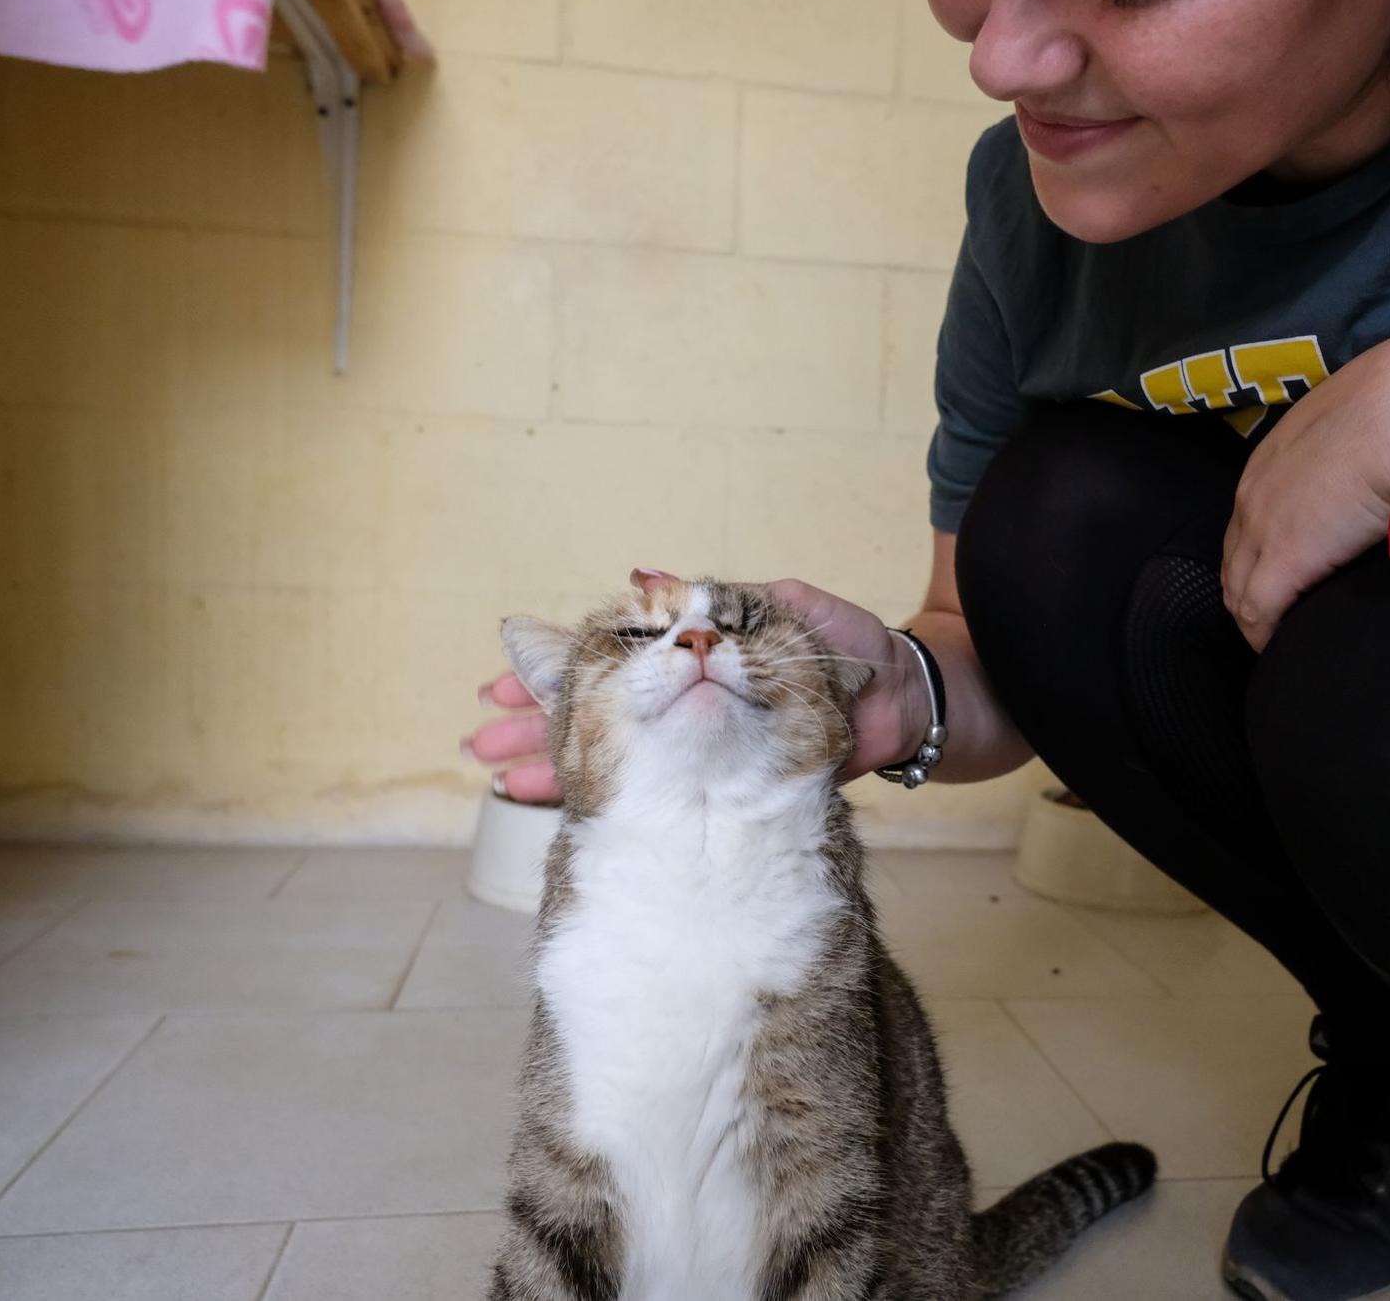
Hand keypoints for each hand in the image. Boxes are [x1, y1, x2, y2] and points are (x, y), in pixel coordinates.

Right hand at [461, 570, 925, 797]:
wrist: (908, 704)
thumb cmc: (853, 649)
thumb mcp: (783, 608)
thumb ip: (717, 600)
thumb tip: (646, 573)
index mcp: (698, 658)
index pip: (611, 664)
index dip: (556, 671)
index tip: (502, 679)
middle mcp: (691, 707)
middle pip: (599, 717)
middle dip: (538, 726)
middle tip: (481, 741)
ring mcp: (704, 752)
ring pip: (617, 762)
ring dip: (558, 769)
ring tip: (500, 778)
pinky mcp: (727, 789)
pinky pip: (659, 798)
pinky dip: (612, 806)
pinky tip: (569, 815)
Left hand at [1221, 322, 1389, 650]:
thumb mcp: (1366, 425)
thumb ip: (1360, 449)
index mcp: (1273, 460)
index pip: (1250, 518)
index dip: (1261, 551)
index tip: (1283, 574)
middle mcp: (1254, 494)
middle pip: (1235, 557)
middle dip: (1250, 589)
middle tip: (1276, 619)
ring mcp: (1262, 528)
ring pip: (1239, 589)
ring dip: (1256, 618)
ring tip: (1281, 641)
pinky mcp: (1282, 560)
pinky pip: (1258, 612)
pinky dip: (1266, 635)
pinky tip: (1281, 651)